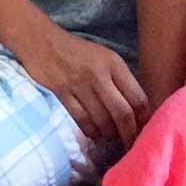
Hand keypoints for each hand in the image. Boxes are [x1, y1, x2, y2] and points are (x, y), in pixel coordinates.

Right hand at [11, 23, 149, 146]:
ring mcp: (78, 84)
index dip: (143, 119)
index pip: (137, 98)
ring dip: (108, 134)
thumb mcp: (104, 57)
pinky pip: (81, 119)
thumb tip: (137, 110)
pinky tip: (94, 133)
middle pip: (122, 113)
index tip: (144, 130)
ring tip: (111, 139)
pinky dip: (90, 131)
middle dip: (129, 134)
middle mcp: (98, 74)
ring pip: (101, 120)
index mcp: (114, 64)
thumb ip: (120, 79)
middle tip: (131, 145)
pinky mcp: (61, 92)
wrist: (41, 41)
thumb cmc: (76, 51)